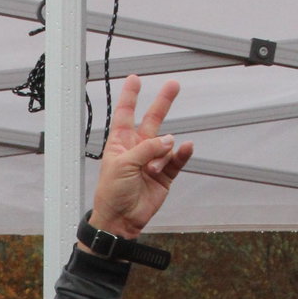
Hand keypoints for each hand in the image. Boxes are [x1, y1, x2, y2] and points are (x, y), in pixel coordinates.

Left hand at [87, 76, 191, 239]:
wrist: (121, 219)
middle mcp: (138, 149)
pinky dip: (181, 154)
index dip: (130, 97)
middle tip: (173, 85)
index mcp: (120, 143)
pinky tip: (186, 148)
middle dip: (162, 103)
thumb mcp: (123, 165)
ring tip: (151, 170)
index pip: (126, 114)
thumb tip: (168, 140)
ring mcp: (152, 161)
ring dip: (161, 155)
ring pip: (166, 145)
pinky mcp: (165, 174)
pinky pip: (177, 159)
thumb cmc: (112, 193)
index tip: (135, 79)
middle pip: (152, 120)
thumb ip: (146, 149)